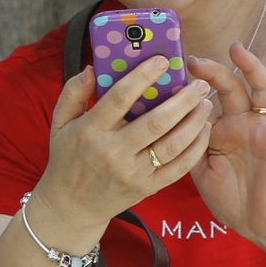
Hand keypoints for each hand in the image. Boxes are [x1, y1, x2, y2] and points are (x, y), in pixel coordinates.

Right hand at [30, 60, 214, 238]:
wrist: (70, 205)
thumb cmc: (67, 157)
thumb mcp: (60, 122)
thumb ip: (73, 92)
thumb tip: (92, 68)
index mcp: (91, 131)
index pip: (119, 98)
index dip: (142, 77)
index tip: (162, 61)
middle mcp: (113, 152)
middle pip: (156, 122)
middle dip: (183, 100)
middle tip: (199, 83)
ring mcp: (132, 173)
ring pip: (172, 145)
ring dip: (193, 122)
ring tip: (206, 103)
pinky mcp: (146, 188)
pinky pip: (177, 169)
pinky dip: (195, 149)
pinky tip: (204, 131)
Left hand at [189, 44, 265, 264]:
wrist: (261, 225)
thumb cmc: (232, 197)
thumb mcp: (201, 169)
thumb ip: (189, 144)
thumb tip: (166, 120)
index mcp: (221, 128)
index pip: (207, 98)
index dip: (191, 86)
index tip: (170, 72)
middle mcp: (242, 122)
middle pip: (229, 87)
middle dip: (213, 71)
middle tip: (193, 60)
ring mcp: (262, 128)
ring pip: (260, 90)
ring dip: (251, 68)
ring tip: (237, 50)